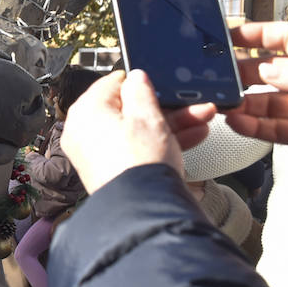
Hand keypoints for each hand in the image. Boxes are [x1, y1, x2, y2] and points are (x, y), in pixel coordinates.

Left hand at [61, 69, 214, 193]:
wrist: (142, 209)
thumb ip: (141, 90)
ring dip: (171, 123)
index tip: (162, 85)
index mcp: (86, 111)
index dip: (141, 83)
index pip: (112, 84)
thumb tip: (135, 77)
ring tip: (202, 118)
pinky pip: (136, 147)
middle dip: (165, 106)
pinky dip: (161, 142)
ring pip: (137, 129)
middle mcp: (85, 131)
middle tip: (190, 103)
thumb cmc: (139, 161)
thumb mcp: (147, 115)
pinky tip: (193, 136)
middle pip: (128, 109)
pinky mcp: (111, 170)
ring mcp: (97, 153)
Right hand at [225, 21, 287, 151]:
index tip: (229, 37)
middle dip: (241, 73)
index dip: (255, 35)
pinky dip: (252, 127)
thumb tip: (267, 73)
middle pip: (268, 71)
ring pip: (265, 103)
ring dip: (241, 104)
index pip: (284, 37)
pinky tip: (236, 122)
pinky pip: (273, 129)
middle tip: (218, 76)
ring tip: (221, 104)